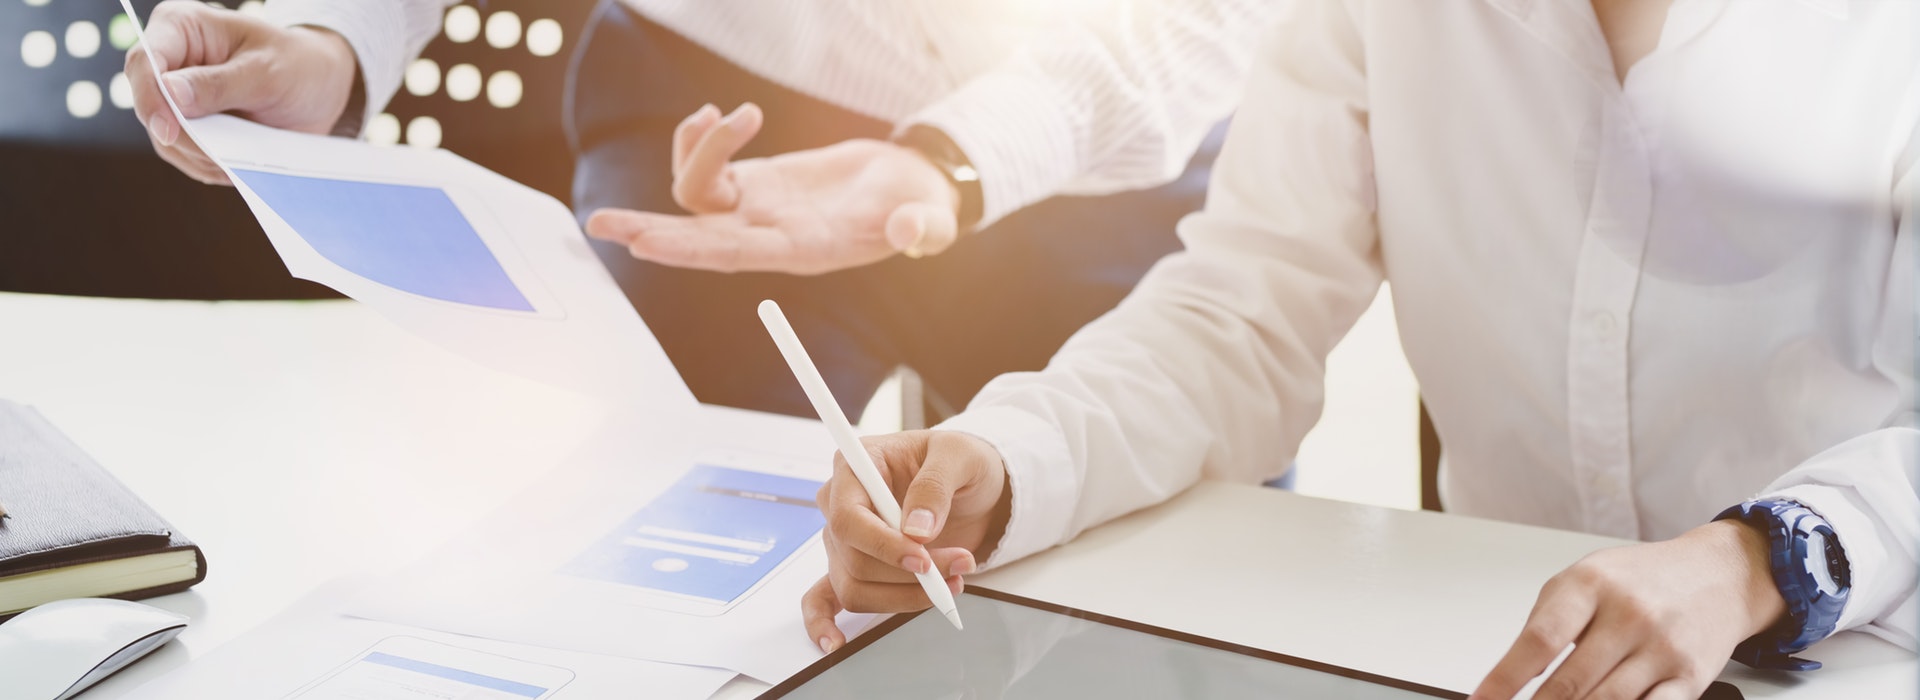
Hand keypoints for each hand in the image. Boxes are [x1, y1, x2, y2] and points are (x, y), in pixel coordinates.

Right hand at [125, 0, 358, 184]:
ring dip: (198, 156)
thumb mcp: (268, 72)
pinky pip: (185, 155)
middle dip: (181, 136)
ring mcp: (175, 98)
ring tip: (239, 159)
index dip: (150, 97)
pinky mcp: (190, 127)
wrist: (321, 86)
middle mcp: (170, 60)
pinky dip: (208, 166)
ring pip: (165, 137)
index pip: (145, 61)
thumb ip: (220, 84)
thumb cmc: (297, 65)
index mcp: (181, 27)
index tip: (168, 129)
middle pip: (148, 105)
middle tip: (221, 155)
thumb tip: (170, 93)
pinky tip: (236, 167)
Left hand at [585, 103, 962, 274]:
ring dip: (697, 146)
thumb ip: (923, 229)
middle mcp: (768, 235)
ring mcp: (755, 209)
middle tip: (598, 224)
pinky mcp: (753, 181)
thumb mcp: (929, 218)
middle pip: (695, 236)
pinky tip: (714, 115)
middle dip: (646, 228)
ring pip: (695, 190)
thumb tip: (910, 231)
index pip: (735, 254)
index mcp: (803, 249)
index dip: (690, 248)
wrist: (912, 187)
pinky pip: (704, 165)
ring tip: (732, 113)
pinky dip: (699, 138)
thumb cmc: (920, 206)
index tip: (647, 244)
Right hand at [801, 431, 1011, 652]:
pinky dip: (823, 623)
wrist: (971, 483)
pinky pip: (823, 598)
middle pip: (855, 559)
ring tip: (949, 584)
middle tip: (959, 567)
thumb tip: (917, 529)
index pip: (848, 517)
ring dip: (903, 596)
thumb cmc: (957, 461)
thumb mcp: (959, 456)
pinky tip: (835, 641)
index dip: (882, 545)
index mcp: (855, 467)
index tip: (923, 559)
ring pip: (855, 587)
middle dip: (910, 574)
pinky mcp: (856, 566)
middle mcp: (841, 504)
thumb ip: (935, 486)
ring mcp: (845, 540)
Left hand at [1472, 521, 1786, 699]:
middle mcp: (1628, 615)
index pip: (1540, 640)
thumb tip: (1516, 673)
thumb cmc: (1641, 579)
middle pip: (1571, 682)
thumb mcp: (1584, 579)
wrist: (1719, 575)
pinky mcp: (1690, 678)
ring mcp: (1661, 648)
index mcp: (1591, 585)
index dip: (1505, 678)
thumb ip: (1548, 621)